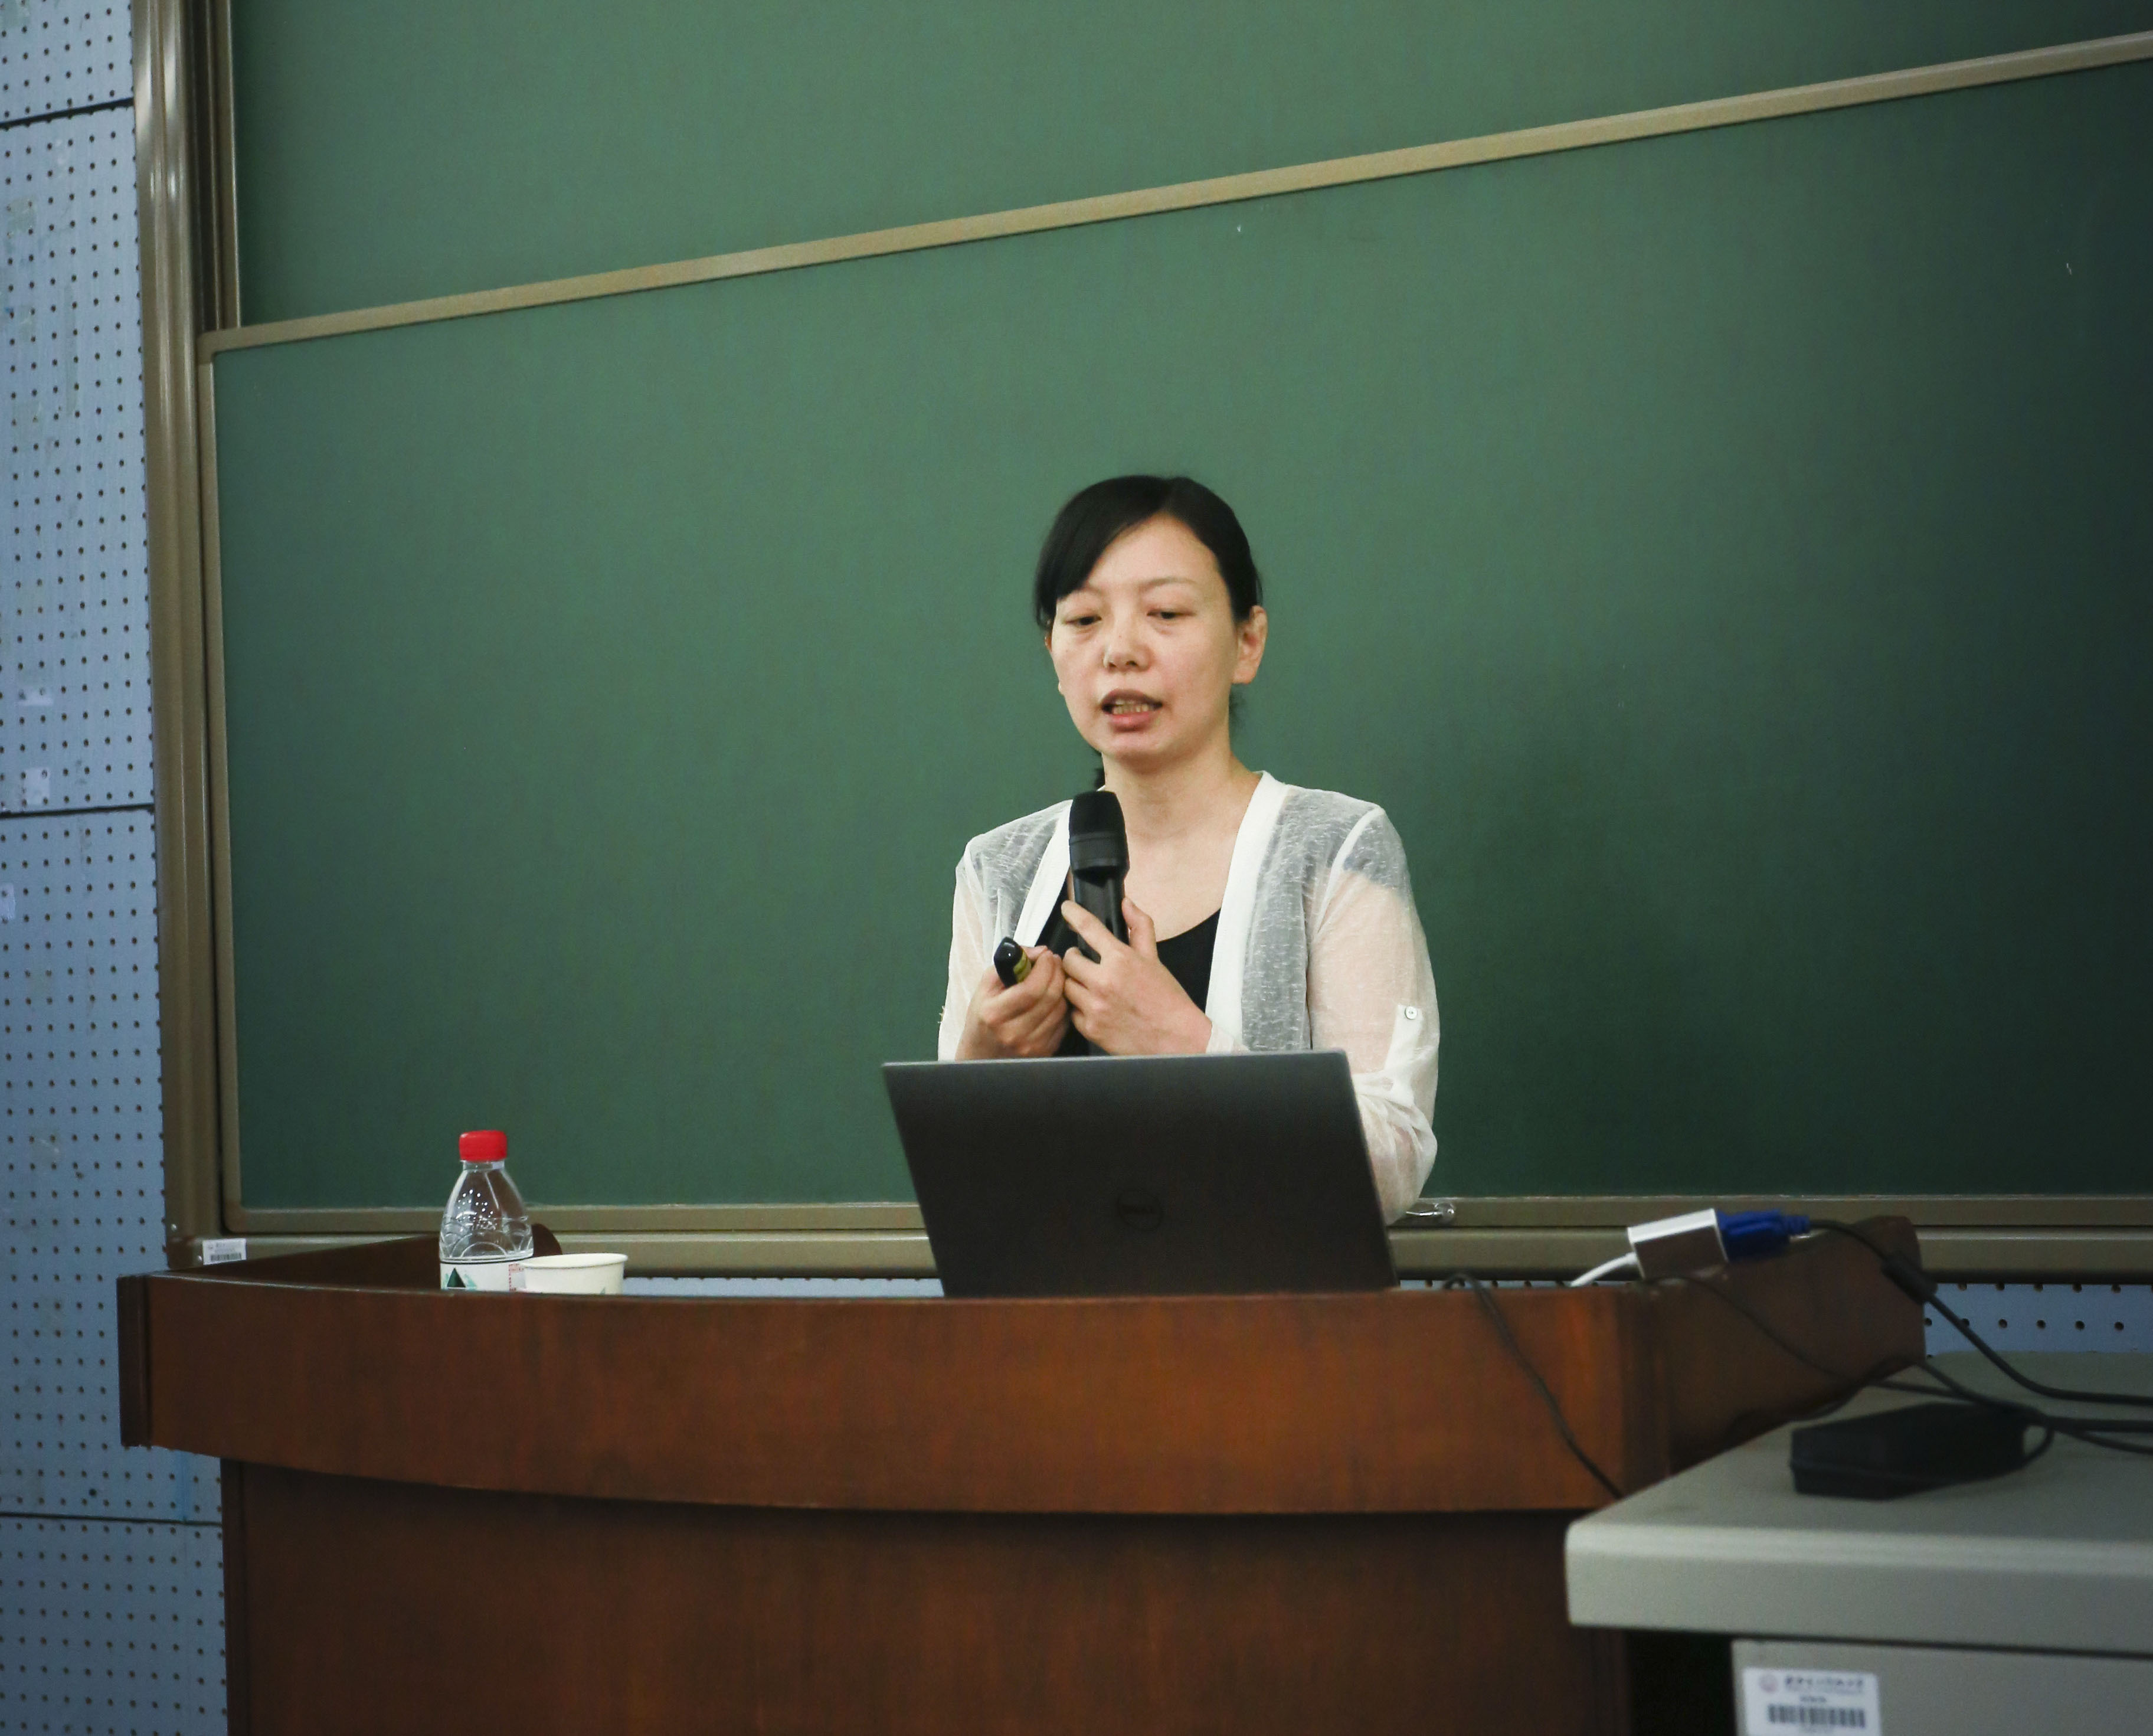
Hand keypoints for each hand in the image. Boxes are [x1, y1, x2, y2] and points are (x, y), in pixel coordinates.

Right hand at [955, 945, 1069, 1058]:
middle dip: (1057, 973)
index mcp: (995, 1014)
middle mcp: (1014, 1033)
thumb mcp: (985, 987)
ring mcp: (1030, 1046)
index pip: (1031, 988)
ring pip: (1060, 1009)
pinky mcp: (1044, 1052)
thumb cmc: (983, 1017)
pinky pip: (1063, 1023)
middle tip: (1054, 961)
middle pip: (1050, 997)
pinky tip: (1054, 998)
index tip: (1047, 955)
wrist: (981, 1054)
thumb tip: (1039, 951)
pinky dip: (1062, 1006)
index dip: (1044, 968)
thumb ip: (1010, 964)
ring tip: (1055, 977)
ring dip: (1062, 988)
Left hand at [1058, 898, 1212, 1055]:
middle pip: (1068, 959)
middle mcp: (1104, 981)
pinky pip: (1071, 1011)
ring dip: (1075, 982)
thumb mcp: (1154, 958)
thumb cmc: (1167, 1000)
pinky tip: (1095, 1007)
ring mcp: (1095, 1006)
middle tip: (1084, 961)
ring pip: (1066, 986)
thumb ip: (1140, 927)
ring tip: (1090, 986)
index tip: (1067, 909)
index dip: (1073, 913)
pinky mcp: (1090, 1028)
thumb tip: (1127, 905)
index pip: (1088, 927)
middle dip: (1075, 958)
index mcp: (1121, 959)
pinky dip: (1080, 1008)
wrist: (1176, 1038)